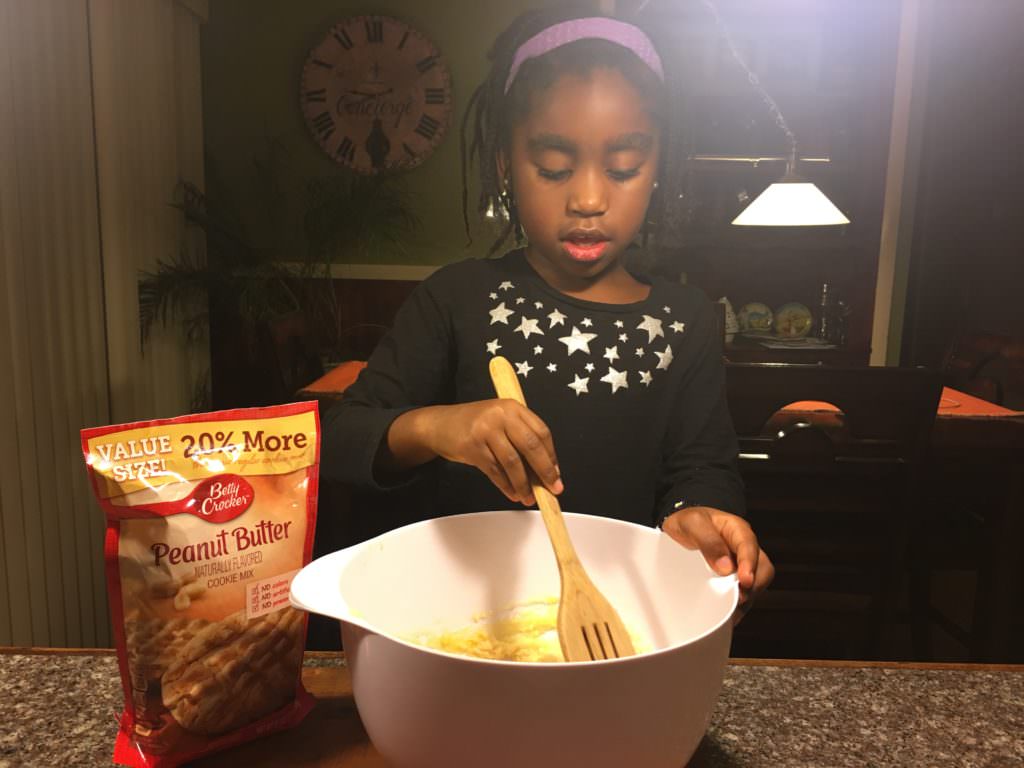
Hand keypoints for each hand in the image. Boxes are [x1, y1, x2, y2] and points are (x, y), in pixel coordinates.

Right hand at [403, 400, 562, 504]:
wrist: (439, 424)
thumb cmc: (473, 424)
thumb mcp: (500, 421)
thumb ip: (521, 438)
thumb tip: (544, 470)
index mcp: (513, 407)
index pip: (541, 432)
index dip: (551, 456)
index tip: (556, 473)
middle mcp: (500, 415)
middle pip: (530, 446)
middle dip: (544, 471)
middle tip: (552, 488)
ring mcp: (485, 430)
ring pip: (512, 462)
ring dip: (523, 484)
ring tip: (529, 497)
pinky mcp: (472, 446)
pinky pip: (495, 471)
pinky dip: (506, 486)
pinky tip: (512, 493)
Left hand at [661, 506, 773, 622]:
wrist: (678, 529)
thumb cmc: (688, 522)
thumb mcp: (693, 523)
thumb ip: (709, 541)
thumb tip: (726, 567)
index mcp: (737, 531)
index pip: (749, 547)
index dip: (750, 565)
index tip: (744, 581)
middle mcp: (743, 550)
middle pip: (762, 569)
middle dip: (753, 586)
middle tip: (737, 600)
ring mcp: (740, 567)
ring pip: (754, 586)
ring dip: (745, 599)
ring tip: (730, 613)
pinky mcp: (732, 581)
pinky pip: (742, 596)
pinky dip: (736, 607)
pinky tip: (726, 617)